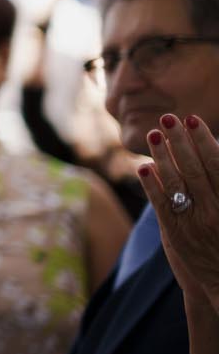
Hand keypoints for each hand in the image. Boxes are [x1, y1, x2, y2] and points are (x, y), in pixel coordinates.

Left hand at [137, 113, 218, 317]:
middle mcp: (215, 210)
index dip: (204, 140)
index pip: (218, 164)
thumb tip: (214, 156)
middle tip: (168, 118)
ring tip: (153, 134)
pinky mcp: (176, 235)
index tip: (192, 120)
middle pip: (195, 168)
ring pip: (176, 183)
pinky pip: (161, 205)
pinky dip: (151, 185)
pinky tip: (143, 168)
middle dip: (181, 141)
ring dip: (163, 157)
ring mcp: (195, 223)